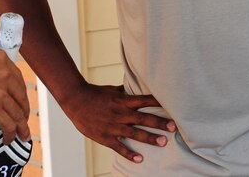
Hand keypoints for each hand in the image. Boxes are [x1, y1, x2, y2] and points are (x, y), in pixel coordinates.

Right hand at [0, 48, 30, 143]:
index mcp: (1, 59)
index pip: (18, 79)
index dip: (20, 93)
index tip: (20, 101)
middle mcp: (5, 75)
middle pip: (20, 97)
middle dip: (24, 110)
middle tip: (24, 119)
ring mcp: (0, 93)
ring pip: (17, 113)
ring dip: (21, 126)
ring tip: (22, 135)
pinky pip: (7, 124)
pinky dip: (10, 133)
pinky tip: (8, 139)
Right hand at [60, 83, 175, 162]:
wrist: (75, 100)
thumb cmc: (94, 93)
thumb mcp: (112, 90)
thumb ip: (125, 92)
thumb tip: (136, 88)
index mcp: (122, 100)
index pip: (143, 100)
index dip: (157, 102)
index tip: (171, 104)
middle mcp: (120, 113)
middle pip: (142, 118)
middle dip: (158, 122)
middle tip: (173, 127)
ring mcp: (113, 126)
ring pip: (134, 133)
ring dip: (149, 138)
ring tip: (163, 142)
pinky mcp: (105, 136)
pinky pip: (119, 147)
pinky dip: (129, 154)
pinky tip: (140, 159)